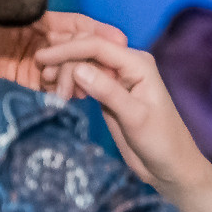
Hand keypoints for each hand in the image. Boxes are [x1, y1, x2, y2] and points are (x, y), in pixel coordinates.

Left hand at [0, 0, 128, 92]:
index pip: (74, 26)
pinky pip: (50, 90)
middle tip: (106, 67)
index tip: (118, 39)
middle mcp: (37, 45)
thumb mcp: (1, 4)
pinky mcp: (23, 88)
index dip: (96, 32)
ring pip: (66, 72)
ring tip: (80, 84)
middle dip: (90, 59)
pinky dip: (62, 91)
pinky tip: (69, 93)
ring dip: (75, 77)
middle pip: (74, 51)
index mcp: (36, 23)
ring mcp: (31, 68)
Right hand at [34, 38, 211, 192]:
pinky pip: (84, 79)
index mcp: (137, 63)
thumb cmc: (161, 142)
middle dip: (64, 62)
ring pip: (83, 64)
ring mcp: (117, 78)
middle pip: (87, 51)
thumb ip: (108, 92)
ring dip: (64, 74)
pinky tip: (60, 95)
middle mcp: (127, 65)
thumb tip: (77, 68)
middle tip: (48, 85)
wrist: (169, 165)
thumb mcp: (134, 117)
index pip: (97, 46)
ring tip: (53, 93)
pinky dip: (69, 83)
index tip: (41, 58)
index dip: (67, 49)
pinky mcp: (108, 93)